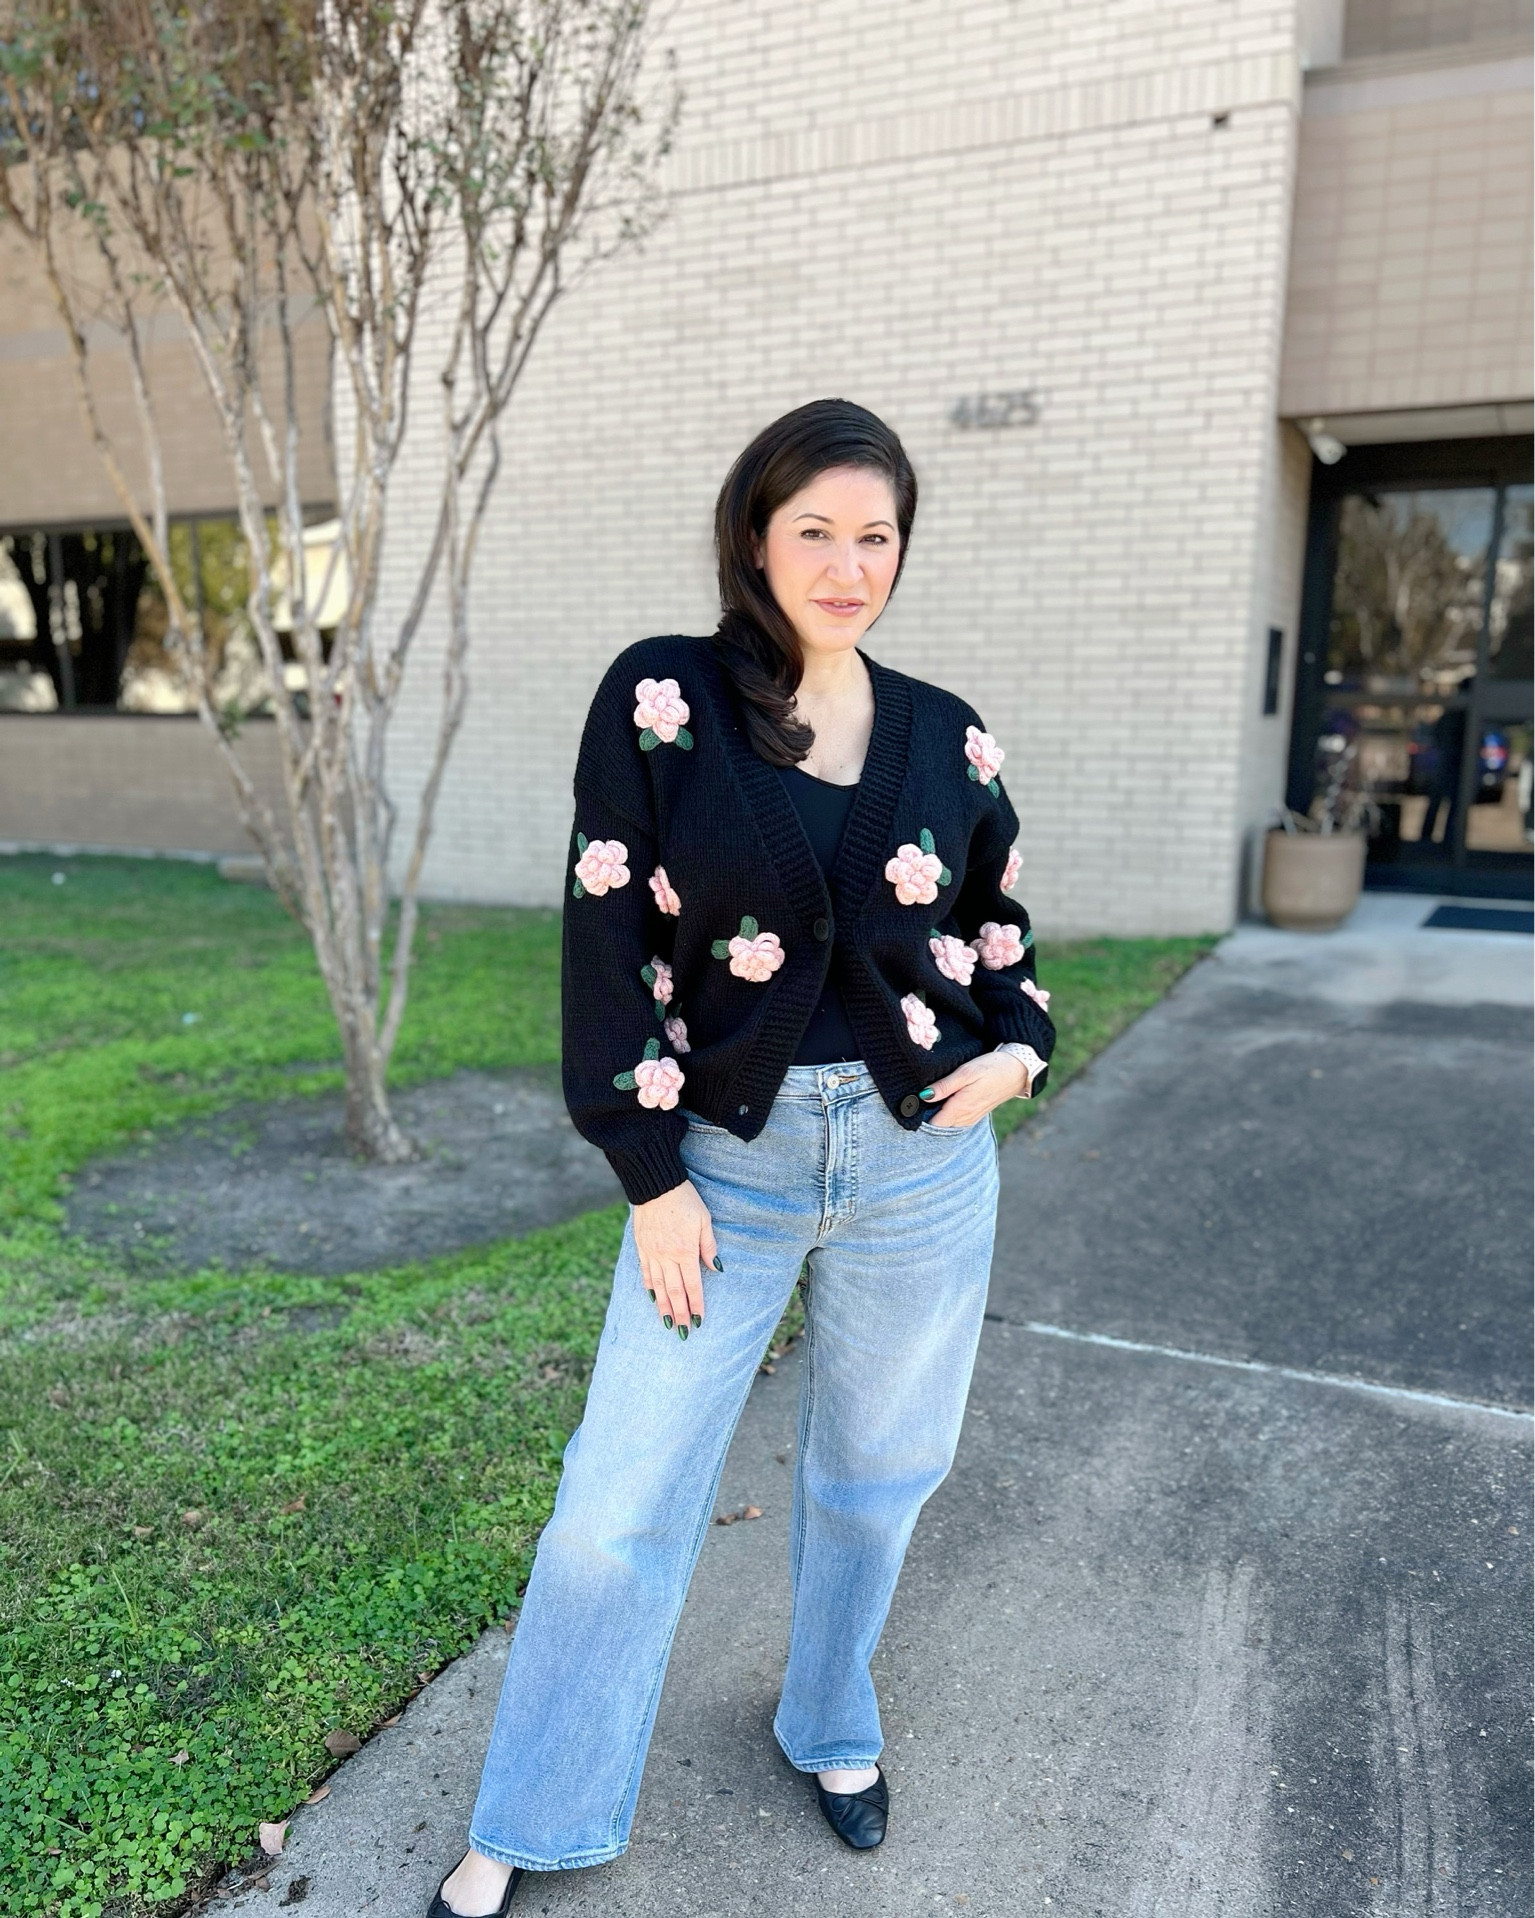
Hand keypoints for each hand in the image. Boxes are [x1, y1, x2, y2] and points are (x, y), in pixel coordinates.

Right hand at [632, 1179, 718, 1334]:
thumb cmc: (685, 1200)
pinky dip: (649, 1287)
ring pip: (658, 1287)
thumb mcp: (704, 1220)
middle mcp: (667, 1256)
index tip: (700, 1321)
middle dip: (680, 1314)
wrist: (655, 1184)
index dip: (697, 1305)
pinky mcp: (641, 1247)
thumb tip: (716, 1269)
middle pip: (674, 1292)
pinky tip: (652, 1299)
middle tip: (684, 1333)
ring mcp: (652, 1253)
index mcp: (685, 1251)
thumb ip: (709, 1247)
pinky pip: (645, 1272)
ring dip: (663, 1307)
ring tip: (667, 1324)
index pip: (692, 1285)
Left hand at [919, 1050, 1028, 1127]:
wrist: (1018, 1070)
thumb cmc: (992, 1068)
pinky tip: (940, 1103)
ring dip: (934, 1116)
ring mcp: (971, 1118)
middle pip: (937, 1127)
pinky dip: (945, 1115)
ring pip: (946, 1125)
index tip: (907, 1109)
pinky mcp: (975, 1114)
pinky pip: (955, 1121)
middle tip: (911, 1105)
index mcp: (960, 1108)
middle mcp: (965, 1118)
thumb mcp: (966, 1072)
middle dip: (924, 1118)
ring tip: (922, 1103)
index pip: (933, 1125)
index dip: (918, 1119)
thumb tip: (923, 1096)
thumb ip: (945, 1086)